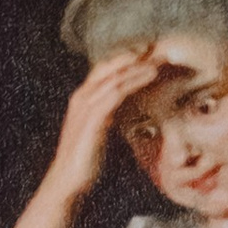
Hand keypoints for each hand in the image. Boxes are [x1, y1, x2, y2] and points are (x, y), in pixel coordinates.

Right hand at [42, 45, 162, 214]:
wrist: (68, 181)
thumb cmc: (85, 159)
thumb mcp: (99, 131)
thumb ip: (108, 115)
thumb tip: (124, 108)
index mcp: (83, 98)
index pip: (105, 70)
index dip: (126, 59)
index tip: (148, 52)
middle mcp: (82, 97)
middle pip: (109, 66)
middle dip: (133, 55)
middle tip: (157, 46)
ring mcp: (85, 106)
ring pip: (114, 76)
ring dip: (138, 65)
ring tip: (159, 58)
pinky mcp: (93, 118)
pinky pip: (116, 93)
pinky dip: (134, 81)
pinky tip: (150, 75)